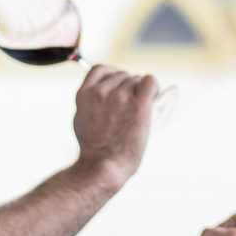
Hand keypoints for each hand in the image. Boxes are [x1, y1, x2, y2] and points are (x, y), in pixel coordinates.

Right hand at [73, 65, 157, 182]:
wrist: (103, 166)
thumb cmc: (94, 150)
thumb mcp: (81, 120)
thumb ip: (90, 103)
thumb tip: (101, 93)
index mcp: (84, 94)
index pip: (100, 69)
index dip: (113, 74)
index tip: (119, 83)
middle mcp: (101, 92)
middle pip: (122, 75)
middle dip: (129, 87)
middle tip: (134, 102)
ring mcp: (120, 96)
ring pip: (137, 80)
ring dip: (141, 90)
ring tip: (143, 104)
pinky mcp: (138, 104)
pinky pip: (150, 82)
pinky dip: (154, 86)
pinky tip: (154, 95)